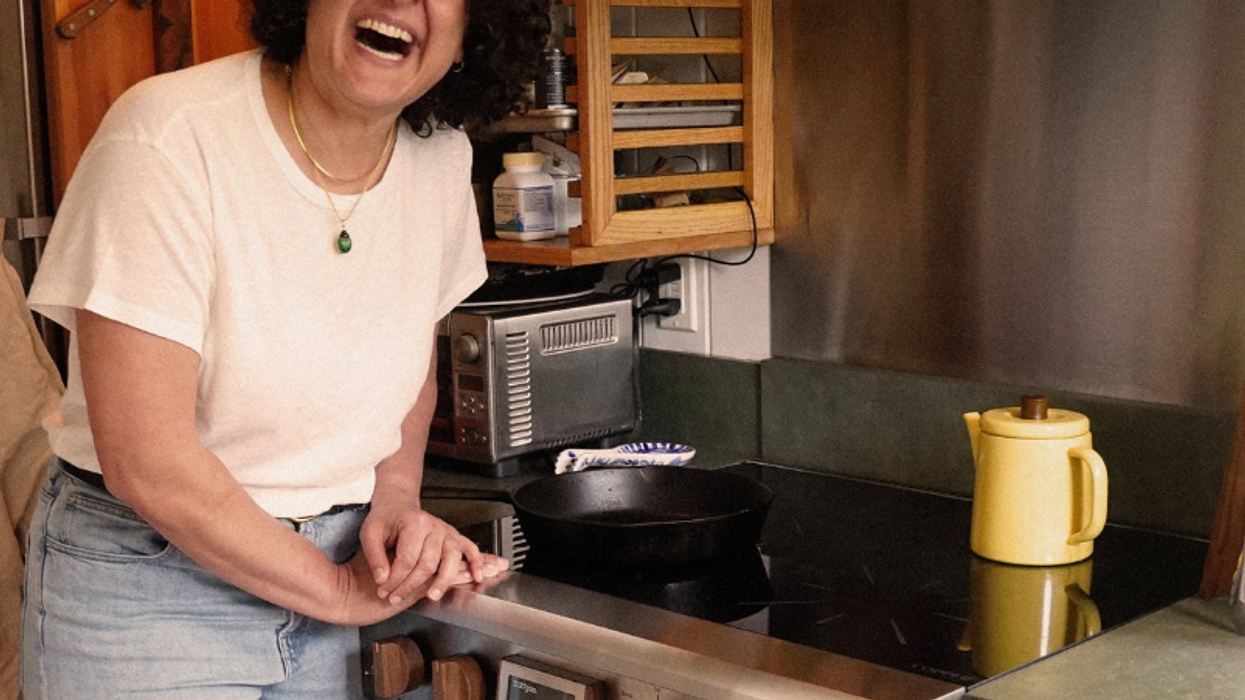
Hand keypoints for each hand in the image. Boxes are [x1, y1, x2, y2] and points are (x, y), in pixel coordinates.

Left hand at [359, 505, 508, 605]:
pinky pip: (470, 549)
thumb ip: (374, 556)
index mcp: (414, 523)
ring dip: (443, 580)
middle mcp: (434, 526)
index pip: (407, 559)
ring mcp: (447, 532)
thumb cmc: (386, 520)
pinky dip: (476, 563)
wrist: (398, 506)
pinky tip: (476, 576)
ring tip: (432, 595)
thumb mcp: (370, 533)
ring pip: (450, 560)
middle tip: (396, 597)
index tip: (383, 590)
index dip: (395, 578)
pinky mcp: (455, 537)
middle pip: (428, 563)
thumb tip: (383, 579)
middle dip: (411, 585)